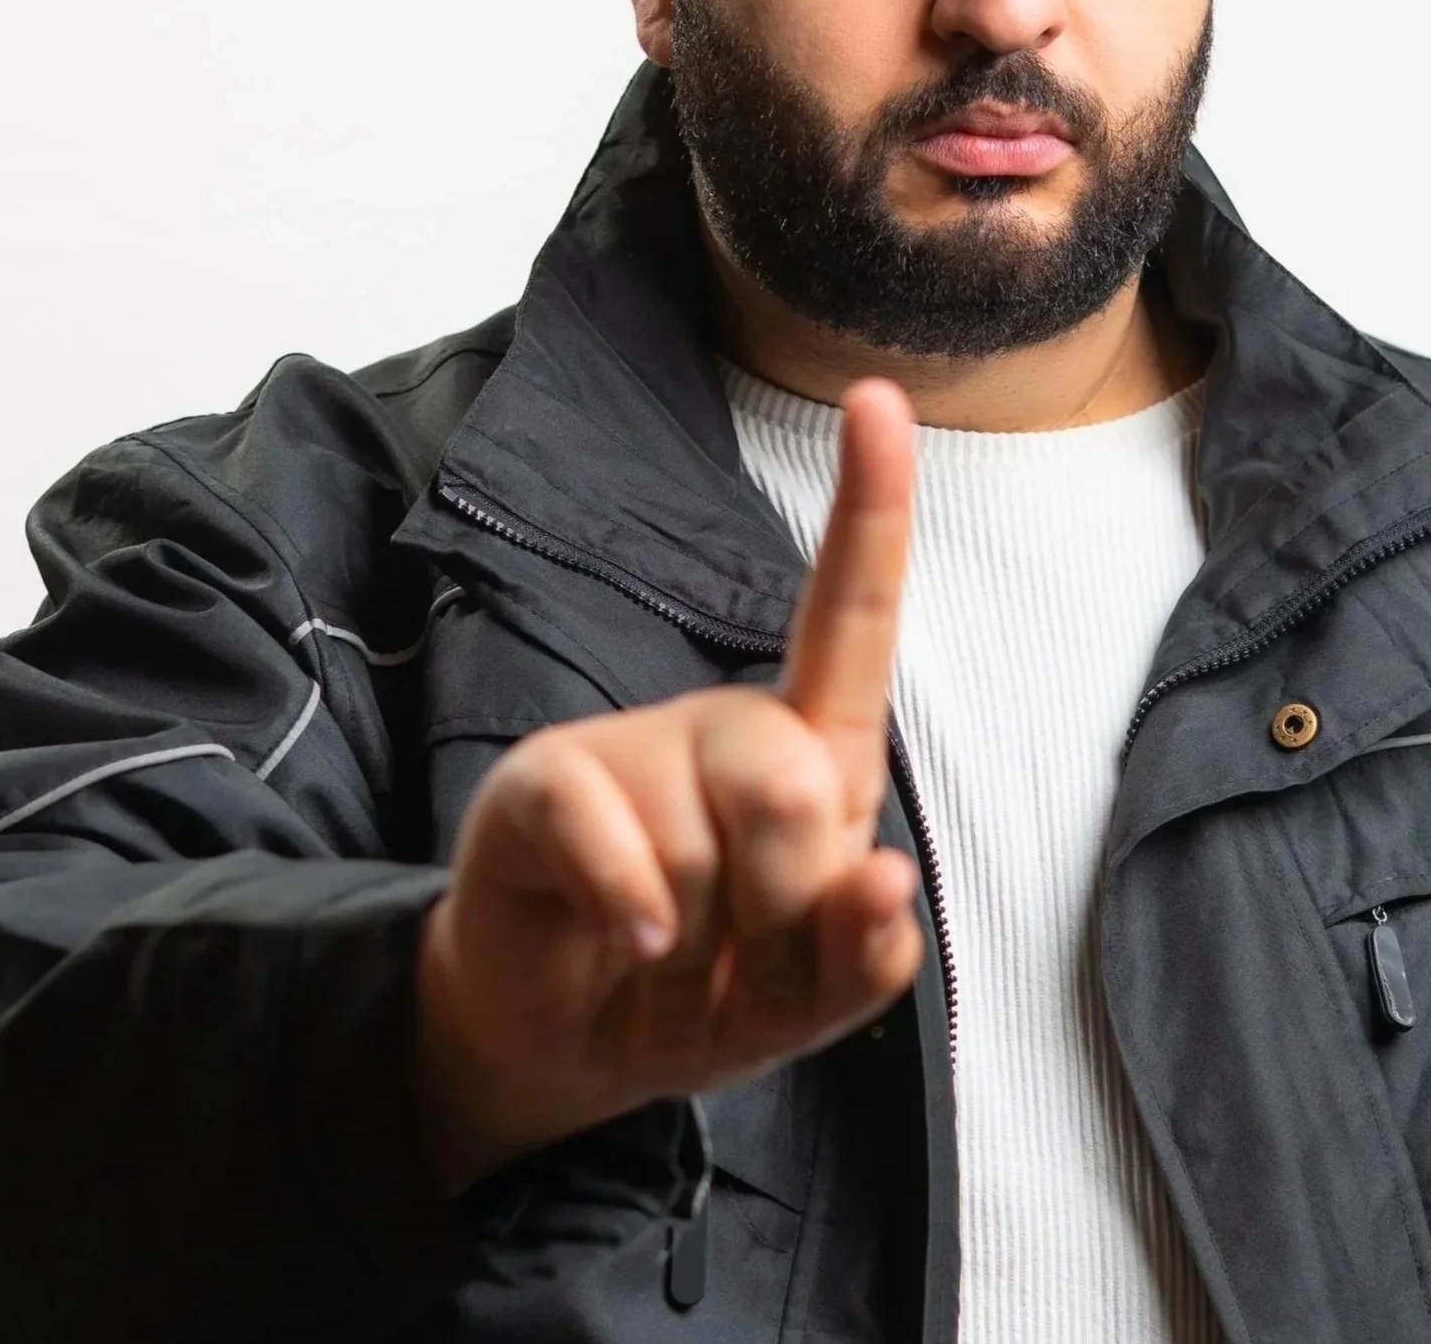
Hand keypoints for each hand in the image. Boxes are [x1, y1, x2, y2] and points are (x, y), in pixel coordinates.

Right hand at [414, 379, 922, 1191]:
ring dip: (702, 945)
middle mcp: (725, 723)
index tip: (876, 396)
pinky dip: (632, 918)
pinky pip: (614, 846)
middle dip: (780, 908)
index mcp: (807, 748)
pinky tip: (626, 942)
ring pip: (707, 844)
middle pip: (795, 784)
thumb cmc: (708, 986)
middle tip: (736, 949)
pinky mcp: (546, 780)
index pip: (849, 618)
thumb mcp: (803, 996)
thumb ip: (860, 953)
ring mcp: (629, 744)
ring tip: (669, 951)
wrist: (566, 1034)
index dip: (870, 508)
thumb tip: (883, 879)